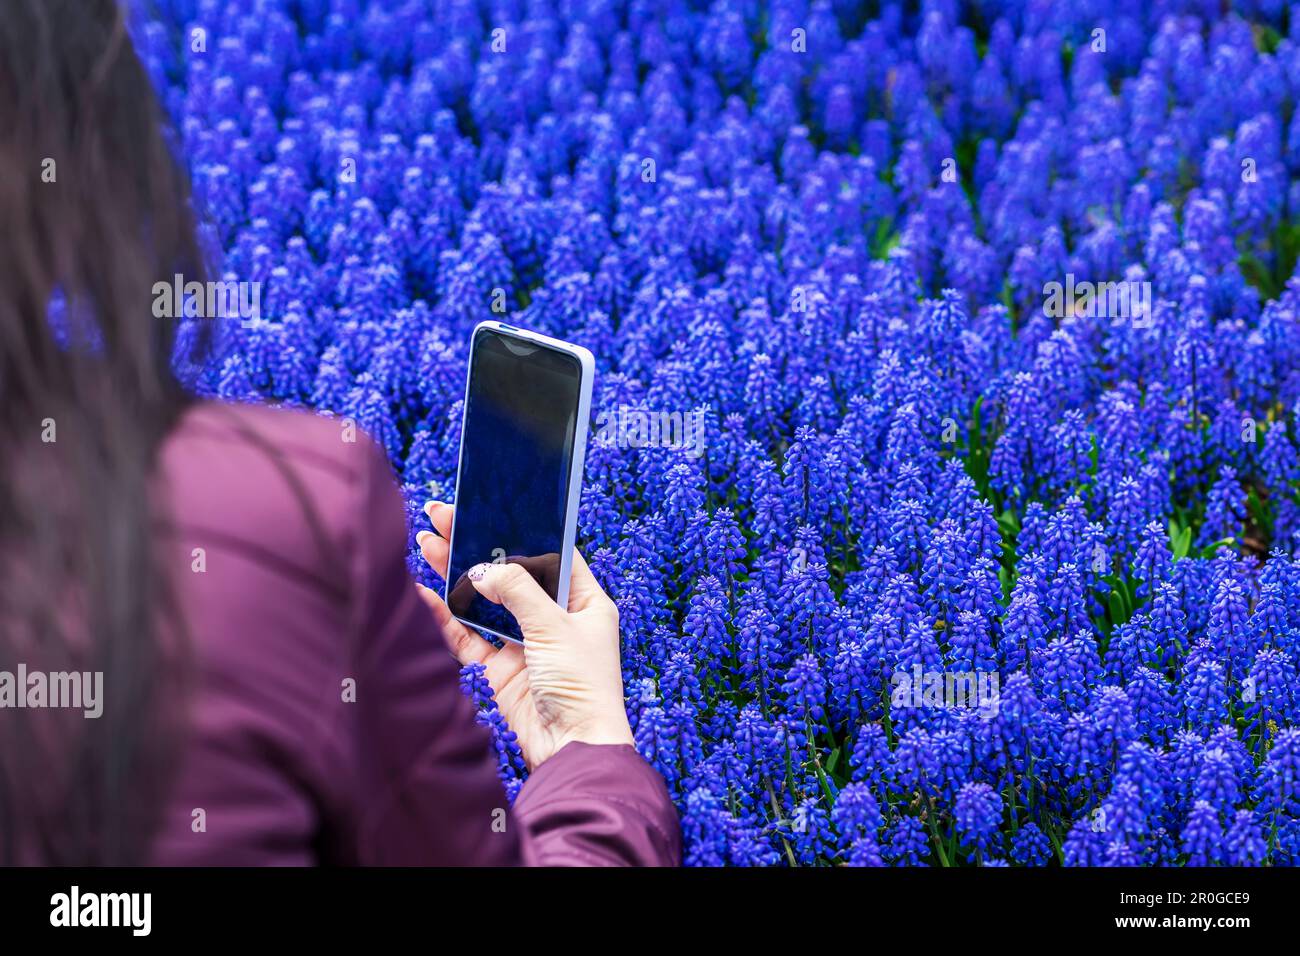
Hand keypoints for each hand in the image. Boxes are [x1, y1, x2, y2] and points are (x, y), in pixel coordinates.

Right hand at [414, 502, 633, 769]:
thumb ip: (517, 591)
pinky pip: (467, 635)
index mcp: (584, 602)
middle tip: (441, 517)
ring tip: (426, 543)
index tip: (488, 508)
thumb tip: (482, 569)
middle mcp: (554, 619)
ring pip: (484, 601)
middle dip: (475, 547)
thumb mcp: (554, 627)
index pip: (551, 553)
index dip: (519, 531)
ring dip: (455, 575)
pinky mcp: (499, 669)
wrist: (573, 750)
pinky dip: (445, 615)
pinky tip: (423, 592)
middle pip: (510, 573)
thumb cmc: (583, 686)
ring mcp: (524, 643)